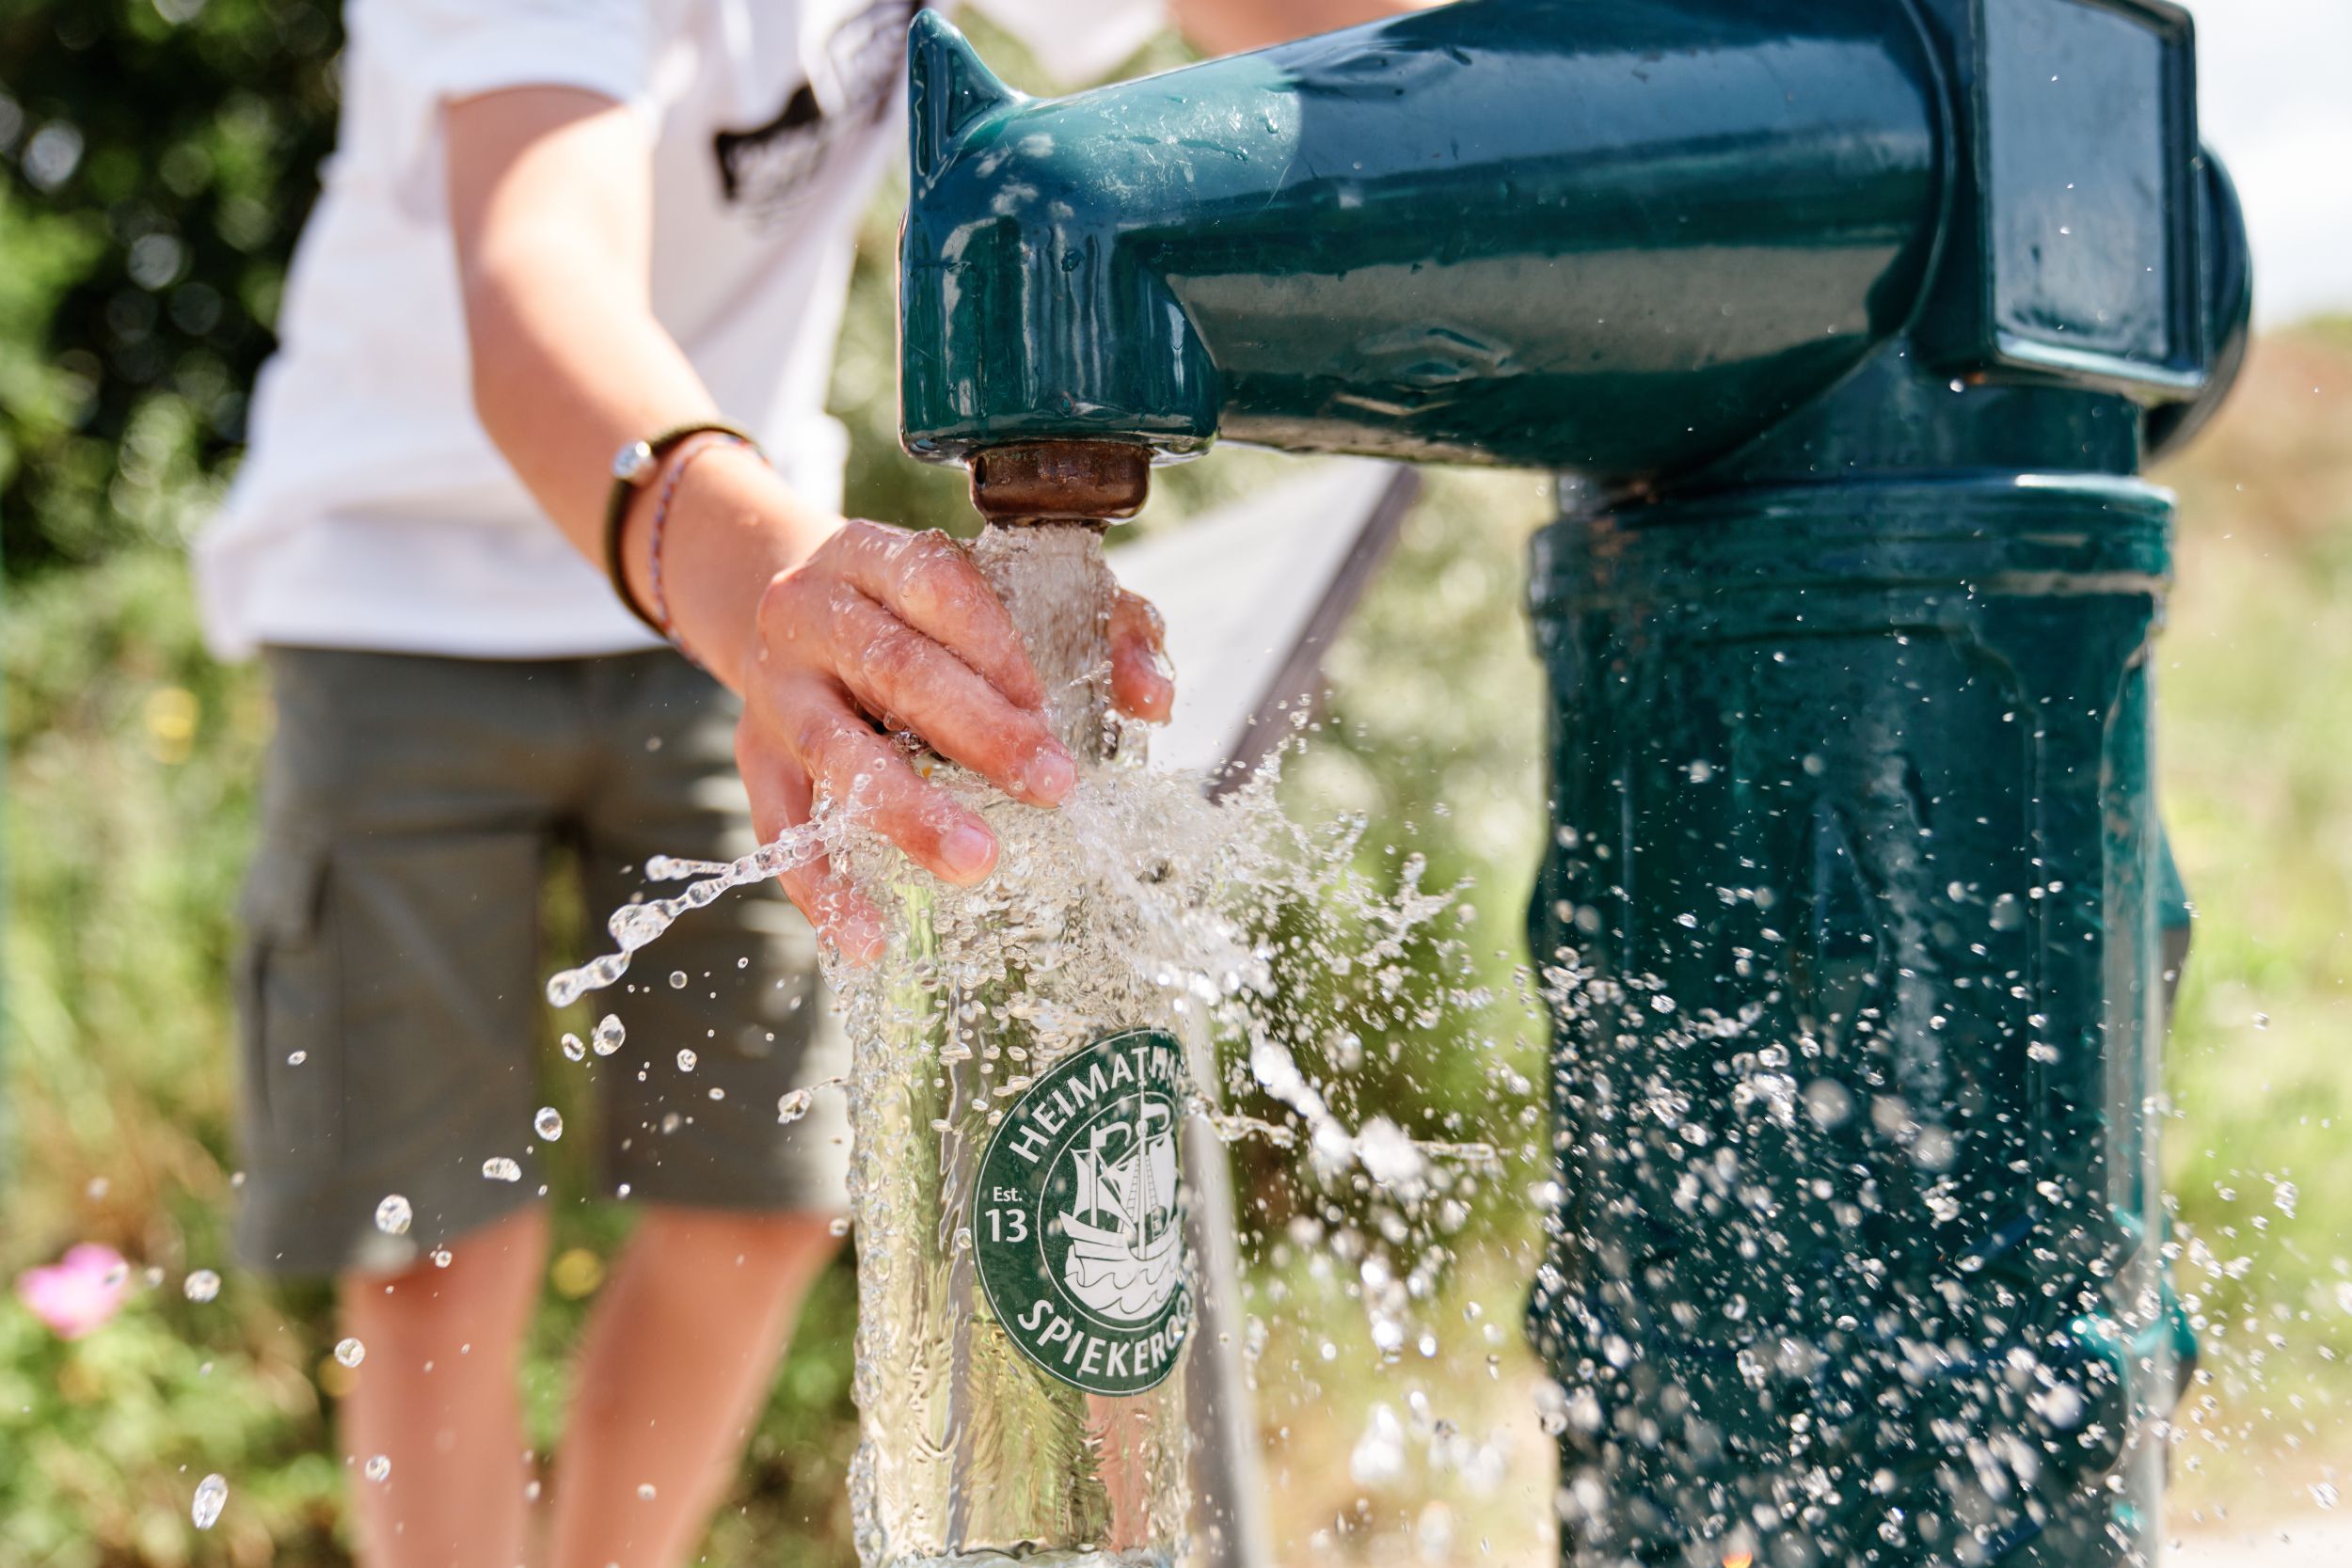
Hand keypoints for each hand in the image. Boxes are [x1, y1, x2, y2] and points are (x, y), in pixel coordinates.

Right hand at [734, 520, 1173, 961]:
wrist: (789, 606)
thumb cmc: (924, 609)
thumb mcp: (999, 588)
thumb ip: (1094, 626)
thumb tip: (1152, 698)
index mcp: (874, 556)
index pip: (935, 584)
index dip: (994, 643)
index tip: (1049, 703)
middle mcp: (812, 615)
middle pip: (895, 671)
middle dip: (978, 733)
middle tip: (1052, 787)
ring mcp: (777, 690)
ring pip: (833, 752)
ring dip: (907, 811)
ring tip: (974, 863)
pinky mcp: (754, 757)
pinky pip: (781, 830)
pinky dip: (823, 888)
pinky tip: (869, 935)